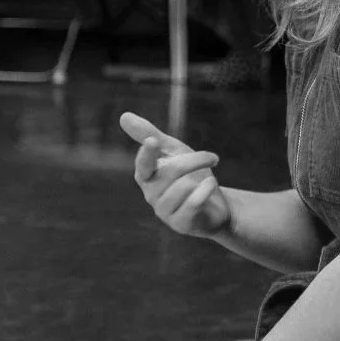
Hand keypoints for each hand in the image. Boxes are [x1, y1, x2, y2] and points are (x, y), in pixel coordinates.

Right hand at [119, 112, 230, 237]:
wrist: (216, 205)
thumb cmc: (191, 175)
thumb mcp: (173, 151)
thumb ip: (151, 135)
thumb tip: (123, 116)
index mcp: (147, 176)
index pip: (142, 166)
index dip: (147, 154)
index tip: (153, 141)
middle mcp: (151, 195)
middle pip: (171, 172)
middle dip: (195, 160)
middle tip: (212, 157)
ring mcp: (164, 212)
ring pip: (183, 187)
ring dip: (202, 178)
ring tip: (208, 181)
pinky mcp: (180, 225)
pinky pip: (192, 204)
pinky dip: (206, 191)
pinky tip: (211, 186)